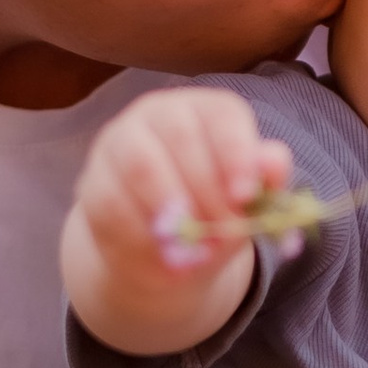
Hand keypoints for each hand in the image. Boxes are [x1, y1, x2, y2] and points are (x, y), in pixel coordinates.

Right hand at [64, 88, 290, 345]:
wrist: (165, 249)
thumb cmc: (214, 210)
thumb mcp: (245, 201)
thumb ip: (263, 179)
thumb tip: (274, 161)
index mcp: (206, 110)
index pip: (222, 115)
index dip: (237, 152)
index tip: (246, 195)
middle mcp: (159, 114)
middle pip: (181, 136)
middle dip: (206, 189)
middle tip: (223, 232)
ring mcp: (119, 143)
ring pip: (140, 164)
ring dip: (171, 207)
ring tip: (193, 245)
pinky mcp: (93, 182)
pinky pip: (112, 203)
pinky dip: (142, 236)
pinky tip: (165, 257)